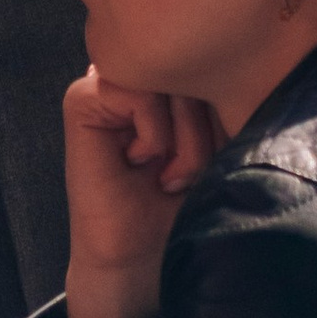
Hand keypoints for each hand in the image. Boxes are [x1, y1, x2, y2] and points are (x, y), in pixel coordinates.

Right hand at [62, 66, 224, 317]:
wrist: (141, 260)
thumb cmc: (185, 206)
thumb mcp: (221, 141)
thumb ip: (223, 94)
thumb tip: (234, 57)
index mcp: (170, 72)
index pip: (215, 57)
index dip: (227, 107)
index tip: (217, 155)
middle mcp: (139, 70)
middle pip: (197, 64)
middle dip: (208, 127)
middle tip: (191, 173)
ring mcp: (107, 81)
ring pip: (170, 77)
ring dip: (185, 138)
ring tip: (171, 175)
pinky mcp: (82, 99)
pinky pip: (138, 93)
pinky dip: (155, 136)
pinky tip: (143, 164)